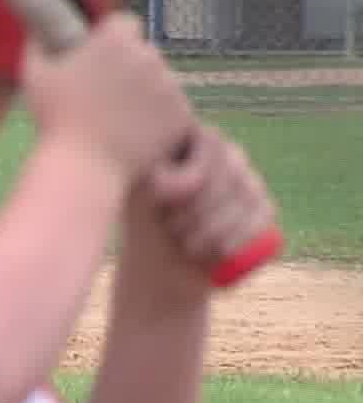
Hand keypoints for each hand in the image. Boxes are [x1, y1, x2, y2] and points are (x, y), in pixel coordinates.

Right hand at [20, 11, 194, 184]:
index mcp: (115, 41)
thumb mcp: (34, 74)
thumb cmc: (56, 120)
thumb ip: (38, 42)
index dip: (113, 38)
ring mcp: (170, 85)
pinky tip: (135, 132)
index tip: (101, 58)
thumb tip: (39, 29)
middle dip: (132, 67)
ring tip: (120, 118)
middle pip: (146, 52)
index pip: (126, 23)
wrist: (86, 167)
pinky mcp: (182, 113)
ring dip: (147, 92)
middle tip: (108, 94)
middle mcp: (149, 56)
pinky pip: (173, 108)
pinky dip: (160, 117)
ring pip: (162, 80)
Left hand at [136, 123, 275, 280]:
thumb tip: (158, 170)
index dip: (194, 177)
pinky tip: (219, 251)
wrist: (160, 263)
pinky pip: (263, 214)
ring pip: (249, 194)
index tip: (166, 205)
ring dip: (219, 226)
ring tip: (188, 244)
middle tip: (174, 230)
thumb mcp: (139, 192)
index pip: (212, 142)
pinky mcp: (262, 207)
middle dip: (204, 208)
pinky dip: (242, 236)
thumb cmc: (141, 221)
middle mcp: (225, 153)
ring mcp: (248, 179)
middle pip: (232, 169)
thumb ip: (146, 170)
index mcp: (192, 139)